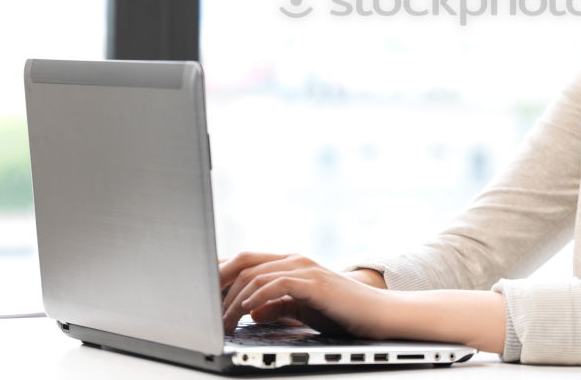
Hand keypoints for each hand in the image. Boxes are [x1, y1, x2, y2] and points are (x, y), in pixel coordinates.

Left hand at [219, 251, 394, 337]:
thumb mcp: (301, 309)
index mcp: (289, 263)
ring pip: (256, 275)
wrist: (377, 314)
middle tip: (203, 308)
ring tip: (223, 321)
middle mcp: (294, 260)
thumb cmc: (342, 311)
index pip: (246, 261)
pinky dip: (258, 296)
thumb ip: (277, 306)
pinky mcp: (314, 282)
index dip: (221, 274)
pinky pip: (278, 283)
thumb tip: (252, 312)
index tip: (203, 296)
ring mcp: (304, 268)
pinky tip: (248, 311)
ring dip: (234, 300)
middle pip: (244, 261)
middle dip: (218, 283)